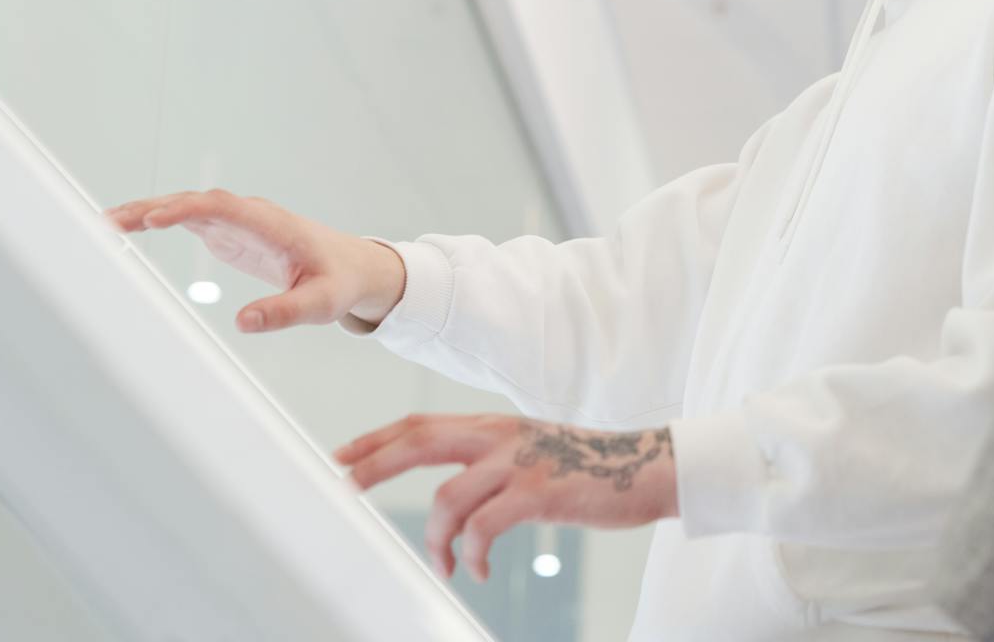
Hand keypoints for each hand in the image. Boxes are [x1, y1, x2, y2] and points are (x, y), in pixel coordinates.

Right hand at [106, 189, 404, 332]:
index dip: (187, 209)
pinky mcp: (229, 234)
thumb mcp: (322, 303)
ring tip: (104, 224)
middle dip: (152, 208)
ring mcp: (237, 222)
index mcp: (272, 224)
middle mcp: (250, 215)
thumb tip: (242, 323)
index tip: (154, 219)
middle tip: (108, 222)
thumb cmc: (341, 281)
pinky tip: (126, 230)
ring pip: (186, 208)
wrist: (354, 266)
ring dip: (147, 212)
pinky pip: (188, 220)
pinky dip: (157, 221)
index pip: (222, 206)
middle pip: (194, 202)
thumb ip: (285, 312)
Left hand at [334, 414, 679, 580]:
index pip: (423, 424)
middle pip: (420, 441)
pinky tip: (479, 569)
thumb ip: (493, 462)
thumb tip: (454, 495)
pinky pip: (484, 528)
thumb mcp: (533, 452)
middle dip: (376, 464)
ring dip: (435, 539)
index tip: (343, 454)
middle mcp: (501, 437)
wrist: (649, 467)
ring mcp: (520, 462)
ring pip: (447, 497)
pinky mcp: (539, 492)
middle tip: (346, 486)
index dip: (379, 437)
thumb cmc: (590, 468)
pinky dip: (473, 553)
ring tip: (447, 564)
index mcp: (495, 427)